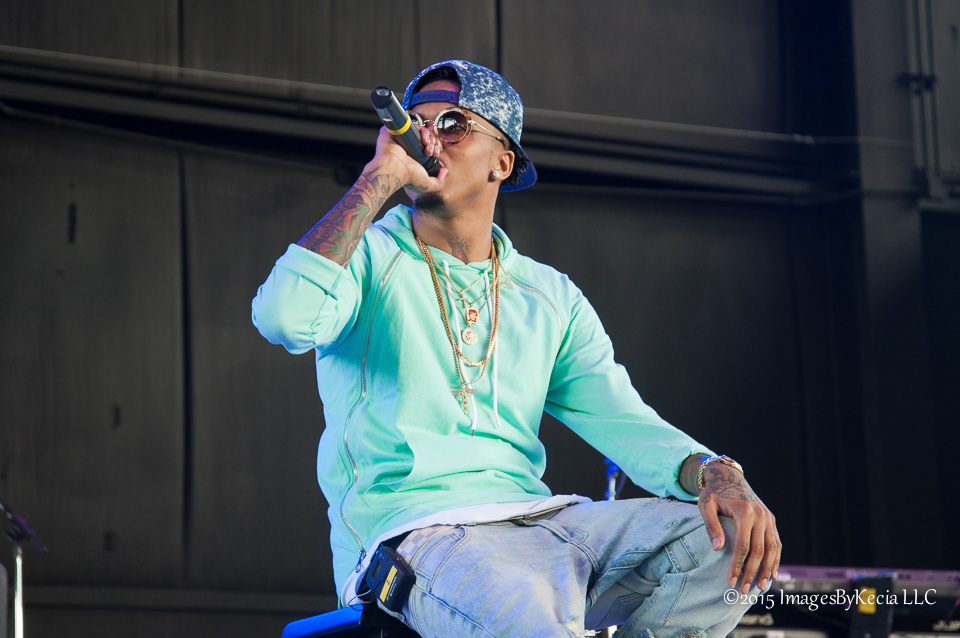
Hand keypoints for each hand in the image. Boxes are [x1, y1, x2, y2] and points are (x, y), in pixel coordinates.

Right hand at [370, 126, 445, 194]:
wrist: (394, 171)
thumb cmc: (408, 178)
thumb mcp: (428, 185)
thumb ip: (439, 182)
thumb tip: (444, 171)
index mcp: (414, 154)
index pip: (428, 143)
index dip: (435, 145)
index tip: (436, 153)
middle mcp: (407, 145)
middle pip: (426, 135)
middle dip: (433, 142)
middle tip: (431, 151)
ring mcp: (401, 136)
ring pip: (420, 129)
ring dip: (428, 136)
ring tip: (427, 147)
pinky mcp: (394, 130)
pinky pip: (409, 122)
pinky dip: (420, 129)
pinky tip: (423, 140)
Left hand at [696, 462, 780, 592]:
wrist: (728, 476)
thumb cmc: (713, 492)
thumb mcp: (706, 505)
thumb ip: (711, 526)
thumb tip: (718, 548)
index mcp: (744, 512)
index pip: (742, 546)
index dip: (737, 566)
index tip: (731, 581)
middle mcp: (760, 515)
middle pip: (759, 551)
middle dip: (751, 572)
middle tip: (744, 590)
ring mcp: (768, 517)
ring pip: (772, 548)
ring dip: (767, 569)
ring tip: (760, 586)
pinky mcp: (771, 519)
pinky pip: (776, 542)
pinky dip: (776, 559)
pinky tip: (772, 573)